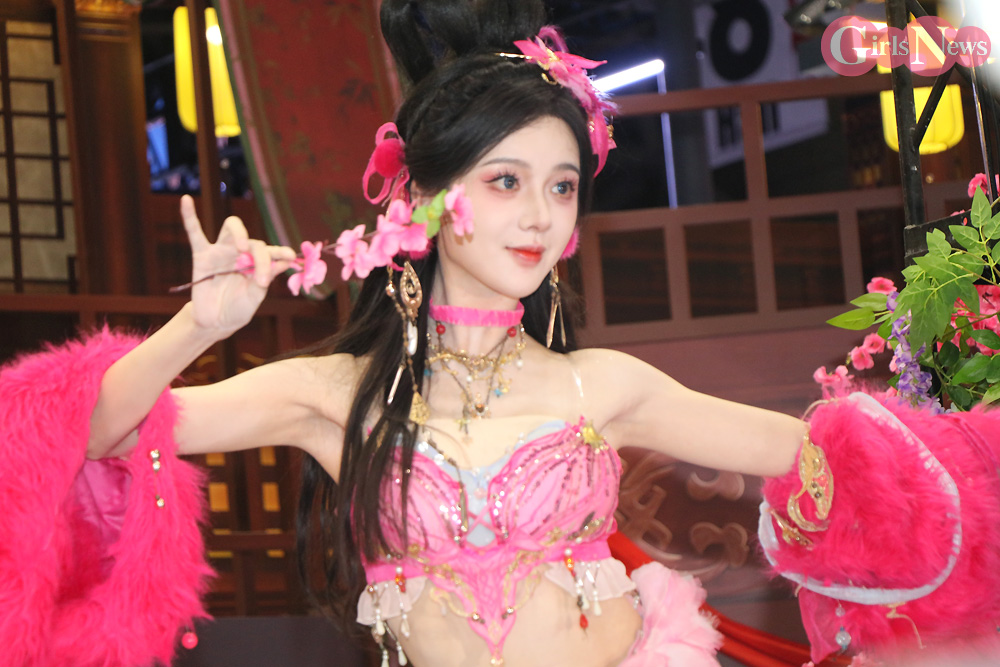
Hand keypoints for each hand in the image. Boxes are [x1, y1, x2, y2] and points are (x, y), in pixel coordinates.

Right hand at [180, 195, 295, 334]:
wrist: (214, 322)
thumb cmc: (238, 309)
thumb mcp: (254, 297)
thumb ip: (265, 279)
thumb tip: (283, 262)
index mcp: (257, 264)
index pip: (270, 252)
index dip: (281, 253)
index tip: (291, 257)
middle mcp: (241, 254)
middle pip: (253, 241)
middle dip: (260, 251)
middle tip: (259, 264)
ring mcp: (221, 253)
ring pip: (231, 228)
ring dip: (239, 233)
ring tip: (243, 247)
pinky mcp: (201, 256)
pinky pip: (194, 233)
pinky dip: (189, 216)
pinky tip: (186, 200)